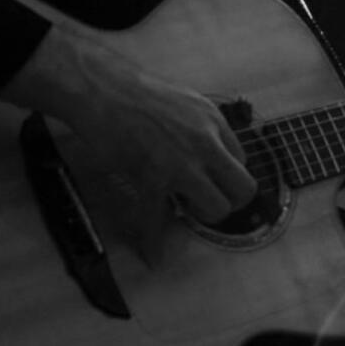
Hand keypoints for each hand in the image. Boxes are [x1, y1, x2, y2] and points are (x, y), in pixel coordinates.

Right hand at [4, 22, 257, 233]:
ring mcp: (182, 164)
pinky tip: (152, 256)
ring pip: (214, 209)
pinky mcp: (152, 180)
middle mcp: (206, 144)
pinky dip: (153, 243)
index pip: (241, 161)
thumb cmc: (136, 91)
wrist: (102, 89)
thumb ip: (201, 126)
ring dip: (200, 216)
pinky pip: (157, 222)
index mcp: (214, 122)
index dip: (226, 175)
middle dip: (229, 201)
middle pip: (242, 188)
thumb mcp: (186, 101)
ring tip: (182, 209)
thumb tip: (207, 149)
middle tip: (208, 202)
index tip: (212, 181)